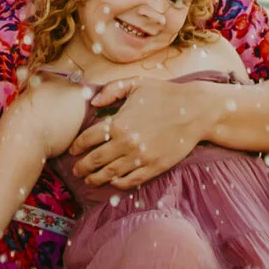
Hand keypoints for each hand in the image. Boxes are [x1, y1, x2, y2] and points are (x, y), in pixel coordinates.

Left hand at [71, 77, 215, 188]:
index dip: (76, 146)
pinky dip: (118, 184)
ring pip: (110, 174)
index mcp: (118, 123)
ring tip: (89, 180)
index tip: (72, 151)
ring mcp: (140, 157)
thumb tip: (93, 103)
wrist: (196, 110)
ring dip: (95, 179)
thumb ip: (111, 89)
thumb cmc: (165, 94)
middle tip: (76, 170)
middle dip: (81, 167)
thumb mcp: (136, 84)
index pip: (87, 139)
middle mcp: (126, 143)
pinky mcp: (154, 167)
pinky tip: (113, 182)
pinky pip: (130, 181)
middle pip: (94, 160)